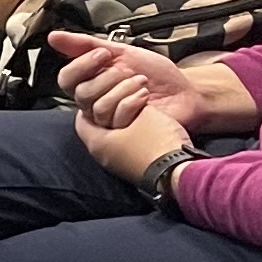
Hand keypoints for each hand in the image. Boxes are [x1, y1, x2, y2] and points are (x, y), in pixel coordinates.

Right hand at [56, 34, 207, 130]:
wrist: (185, 92)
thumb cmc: (157, 74)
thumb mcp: (122, 51)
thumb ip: (86, 44)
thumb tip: (53, 37)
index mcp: (92, 81)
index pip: (66, 79)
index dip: (81, 66)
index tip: (103, 55)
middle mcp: (96, 102)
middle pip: (80, 94)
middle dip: (107, 78)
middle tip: (127, 71)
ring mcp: (109, 120)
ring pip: (97, 108)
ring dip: (123, 90)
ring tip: (142, 85)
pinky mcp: (123, 133)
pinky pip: (114, 120)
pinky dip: (132, 104)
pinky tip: (145, 99)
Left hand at [73, 101, 191, 183]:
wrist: (179, 172)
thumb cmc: (157, 141)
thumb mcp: (141, 112)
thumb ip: (125, 101)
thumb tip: (122, 97)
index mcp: (96, 142)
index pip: (82, 116)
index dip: (94, 98)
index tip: (108, 89)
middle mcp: (101, 156)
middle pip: (97, 125)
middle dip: (109, 108)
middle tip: (123, 96)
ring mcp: (117, 164)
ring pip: (112, 135)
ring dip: (123, 119)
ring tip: (138, 107)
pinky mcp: (133, 168)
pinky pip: (125, 145)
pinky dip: (131, 132)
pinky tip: (144, 122)